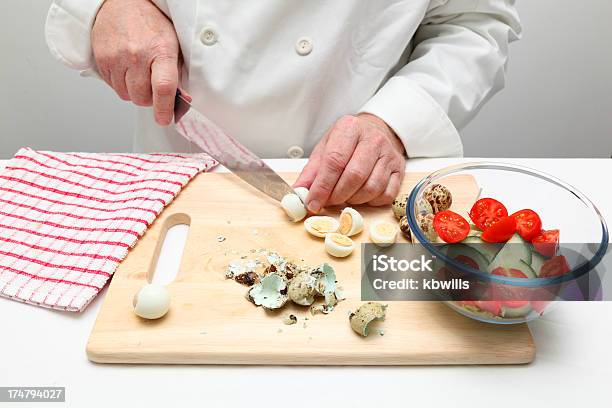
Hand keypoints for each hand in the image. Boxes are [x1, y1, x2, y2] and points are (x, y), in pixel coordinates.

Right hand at [92, 0, 179, 124]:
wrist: (122, 2)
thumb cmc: (150, 23)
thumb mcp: (173, 44)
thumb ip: (176, 73)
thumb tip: (180, 101)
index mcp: (160, 50)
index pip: (163, 88)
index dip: (164, 108)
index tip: (164, 119)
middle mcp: (137, 55)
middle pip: (141, 97)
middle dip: (149, 99)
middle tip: (153, 87)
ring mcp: (117, 57)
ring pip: (126, 95)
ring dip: (134, 91)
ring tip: (139, 74)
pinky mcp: (102, 59)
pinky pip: (112, 86)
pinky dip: (121, 84)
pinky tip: (127, 69)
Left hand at [295, 114, 405, 211]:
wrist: (376, 132)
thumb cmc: (348, 141)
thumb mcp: (325, 148)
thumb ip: (312, 171)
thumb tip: (299, 193)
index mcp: (349, 129)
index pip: (334, 161)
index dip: (322, 186)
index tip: (312, 203)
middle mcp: (372, 139)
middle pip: (354, 176)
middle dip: (337, 195)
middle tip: (328, 202)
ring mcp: (389, 154)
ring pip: (371, 188)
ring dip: (353, 200)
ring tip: (344, 196)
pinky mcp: (399, 169)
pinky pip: (385, 195)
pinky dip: (370, 202)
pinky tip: (361, 195)